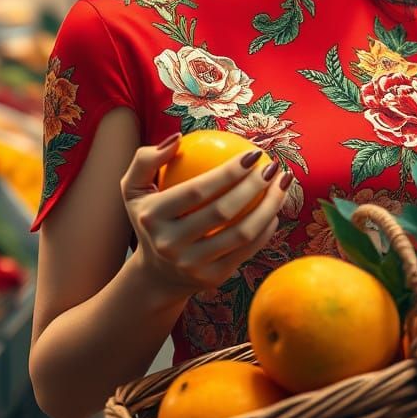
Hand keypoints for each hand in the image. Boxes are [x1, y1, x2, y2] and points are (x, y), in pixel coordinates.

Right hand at [122, 134, 290, 296]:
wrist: (156, 273)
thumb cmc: (150, 218)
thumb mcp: (134, 188)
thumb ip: (146, 160)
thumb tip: (177, 139)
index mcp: (152, 217)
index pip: (197, 190)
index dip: (228, 172)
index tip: (252, 154)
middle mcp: (170, 244)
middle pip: (222, 211)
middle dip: (254, 185)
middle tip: (272, 167)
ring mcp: (192, 265)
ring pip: (241, 233)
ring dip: (269, 206)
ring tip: (282, 184)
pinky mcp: (212, 279)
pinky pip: (247, 250)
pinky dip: (266, 229)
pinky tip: (275, 209)